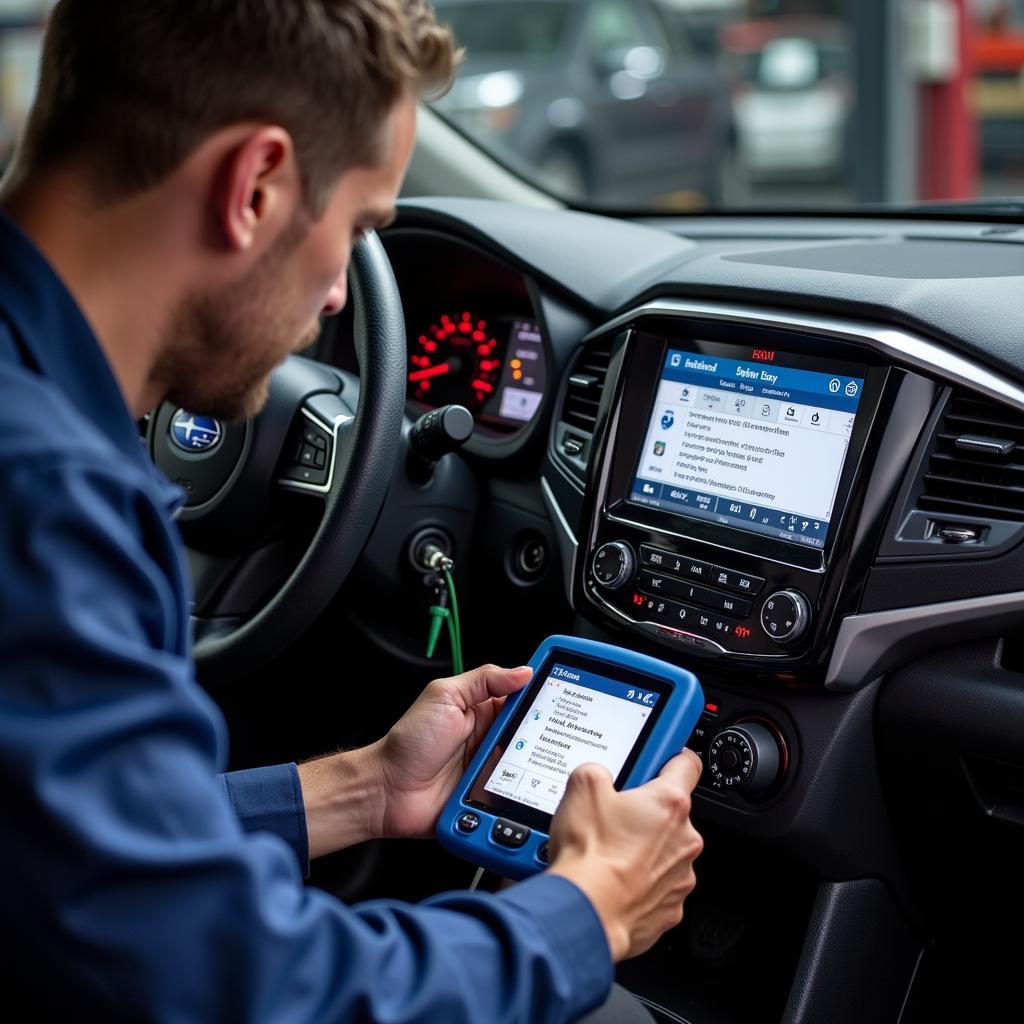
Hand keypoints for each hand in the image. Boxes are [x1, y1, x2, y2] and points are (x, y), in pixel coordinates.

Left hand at [371, 663, 532, 838]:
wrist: (387, 791)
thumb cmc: (409, 742)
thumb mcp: (444, 696)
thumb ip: (482, 680)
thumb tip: (522, 671)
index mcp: (483, 711)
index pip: (523, 700)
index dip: (542, 697)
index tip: (563, 695)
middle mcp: (491, 739)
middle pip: (532, 736)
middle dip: (544, 737)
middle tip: (549, 738)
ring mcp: (492, 770)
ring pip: (530, 769)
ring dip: (535, 769)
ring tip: (536, 768)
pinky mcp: (490, 798)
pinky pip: (516, 797)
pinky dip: (522, 797)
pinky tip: (525, 795)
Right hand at [547, 749, 703, 961]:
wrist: (586, 912)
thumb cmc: (590, 854)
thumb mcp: (582, 787)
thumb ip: (597, 771)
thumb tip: (597, 776)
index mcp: (669, 803)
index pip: (688, 764)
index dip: (672, 756)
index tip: (663, 757)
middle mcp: (685, 840)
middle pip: (670, 813)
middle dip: (644, 812)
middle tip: (613, 816)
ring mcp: (680, 877)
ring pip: (664, 852)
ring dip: (642, 849)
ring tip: (607, 853)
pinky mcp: (670, 909)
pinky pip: (657, 887)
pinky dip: (638, 882)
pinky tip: (612, 879)